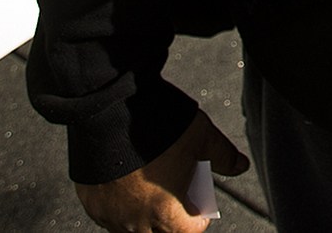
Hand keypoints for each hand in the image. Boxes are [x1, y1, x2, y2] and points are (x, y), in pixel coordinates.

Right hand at [75, 112, 248, 232]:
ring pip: (131, 229)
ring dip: (145, 217)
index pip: (189, 232)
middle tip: (176, 197)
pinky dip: (120, 208)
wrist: (111, 111)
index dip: (198, 218)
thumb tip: (240, 165)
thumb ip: (223, 156)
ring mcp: (111, 215)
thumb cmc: (157, 126)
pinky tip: (127, 188)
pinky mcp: (91, 203)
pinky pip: (108, 216)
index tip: (199, 206)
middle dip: (171, 220)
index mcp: (166, 213)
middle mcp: (136, 221)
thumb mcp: (202, 137)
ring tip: (152, 192)